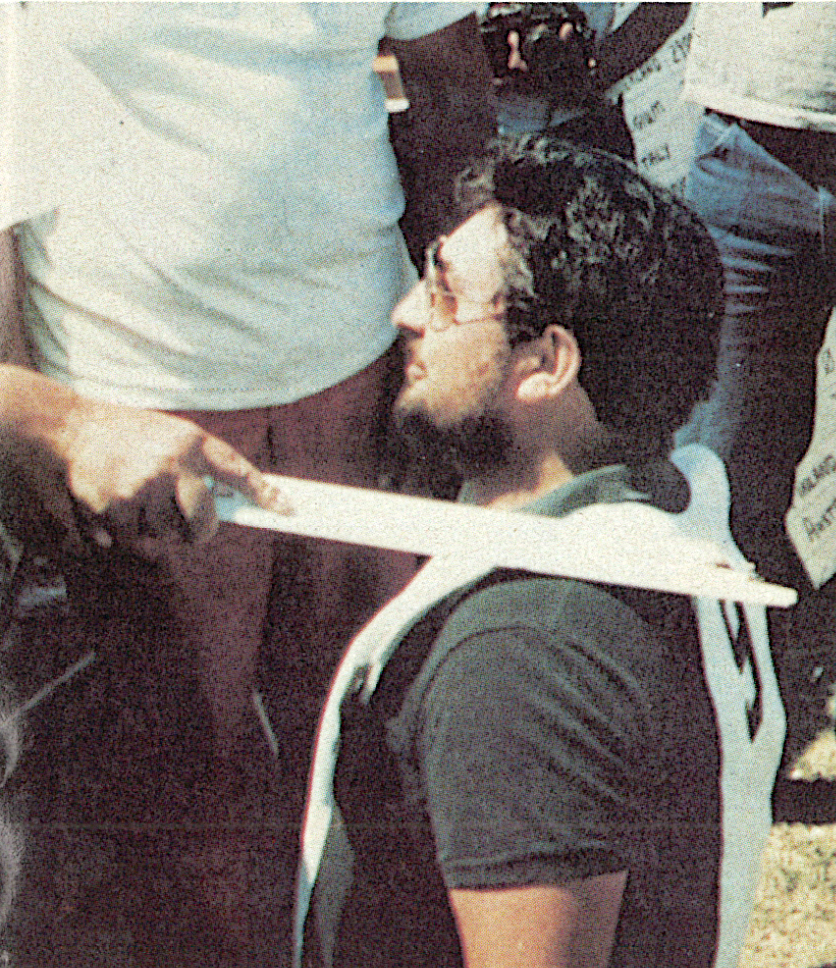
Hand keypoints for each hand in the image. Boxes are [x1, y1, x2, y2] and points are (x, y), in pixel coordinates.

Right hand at [0, 366, 289, 550]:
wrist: (70, 428)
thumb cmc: (130, 436)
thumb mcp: (172, 437)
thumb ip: (202, 464)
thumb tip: (240, 500)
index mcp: (190, 442)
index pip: (237, 469)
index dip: (264, 492)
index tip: (287, 510)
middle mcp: (171, 463)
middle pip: (204, 522)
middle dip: (200, 532)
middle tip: (194, 531)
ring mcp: (142, 487)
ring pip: (166, 535)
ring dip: (155, 528)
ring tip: (135, 498)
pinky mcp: (114, 507)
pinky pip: (133, 541)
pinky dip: (124, 533)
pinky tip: (112, 506)